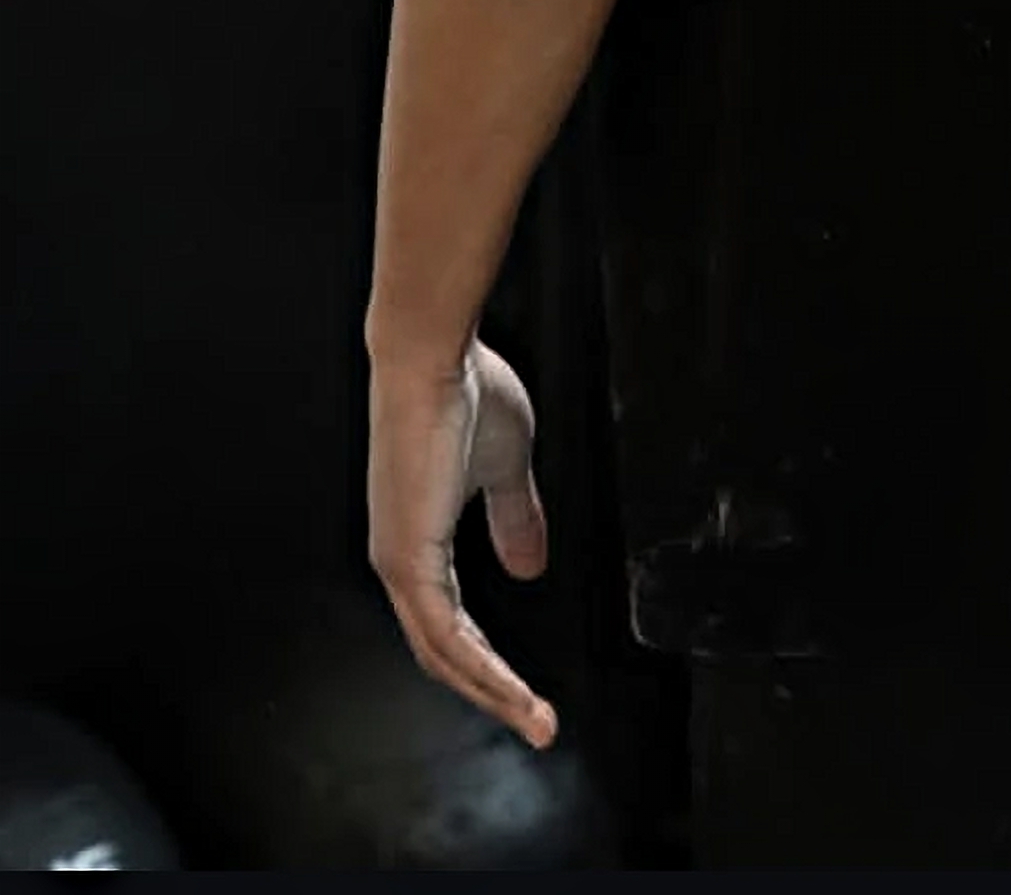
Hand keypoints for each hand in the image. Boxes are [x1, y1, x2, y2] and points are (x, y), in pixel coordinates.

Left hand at [366, 339, 558, 749]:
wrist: (431, 356)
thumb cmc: (464, 391)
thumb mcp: (506, 464)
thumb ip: (515, 517)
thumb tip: (530, 567)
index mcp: (419, 541)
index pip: (450, 624)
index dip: (490, 662)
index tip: (529, 692)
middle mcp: (400, 562)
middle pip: (444, 655)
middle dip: (495, 695)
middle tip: (540, 726)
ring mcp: (399, 564)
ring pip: (445, 656)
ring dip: (494, 694)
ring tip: (538, 722)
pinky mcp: (407, 560)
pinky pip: (447, 635)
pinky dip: (483, 669)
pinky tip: (513, 691)